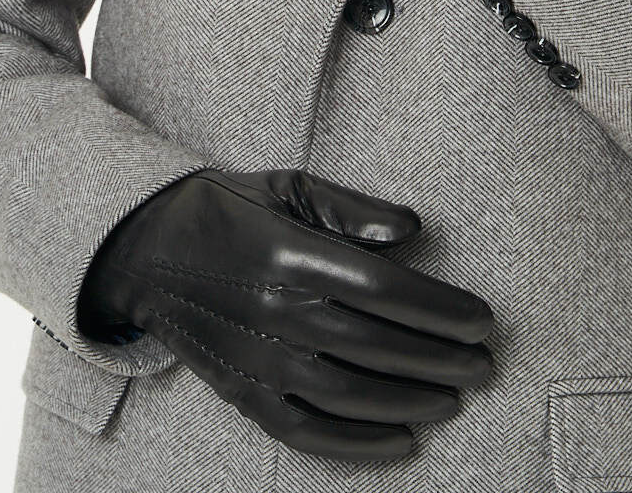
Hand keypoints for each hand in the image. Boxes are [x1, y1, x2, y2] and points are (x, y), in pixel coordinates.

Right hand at [77, 167, 493, 462]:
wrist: (147, 252)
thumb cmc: (229, 209)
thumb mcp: (288, 185)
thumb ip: (352, 207)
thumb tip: (413, 230)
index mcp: (289, 252)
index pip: (381, 288)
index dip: (438, 308)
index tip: (482, 319)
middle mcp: (273, 310)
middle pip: (374, 345)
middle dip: (439, 359)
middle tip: (484, 364)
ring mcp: (256, 359)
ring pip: (347, 393)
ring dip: (410, 401)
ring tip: (455, 398)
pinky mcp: (243, 395)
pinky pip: (307, 430)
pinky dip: (357, 444)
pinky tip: (401, 441)